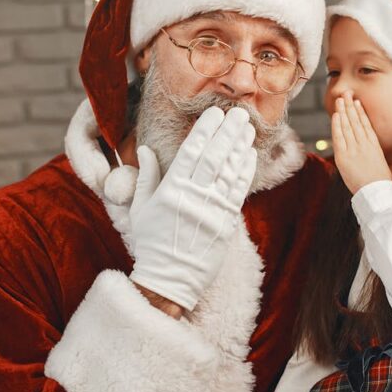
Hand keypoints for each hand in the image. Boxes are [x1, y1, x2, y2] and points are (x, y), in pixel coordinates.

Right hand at [128, 107, 256, 311]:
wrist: (170, 279)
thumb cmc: (151, 243)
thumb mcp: (140, 209)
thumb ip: (146, 177)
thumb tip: (145, 149)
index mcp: (171, 191)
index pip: (191, 153)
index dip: (204, 131)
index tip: (213, 113)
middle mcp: (194, 198)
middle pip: (214, 157)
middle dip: (228, 132)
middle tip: (239, 112)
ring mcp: (212, 211)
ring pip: (230, 172)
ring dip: (240, 147)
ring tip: (248, 127)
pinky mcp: (227, 223)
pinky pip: (239, 192)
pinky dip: (245, 171)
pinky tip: (250, 154)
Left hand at [331, 93, 391, 194]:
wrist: (376, 192)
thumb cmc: (382, 184)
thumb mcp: (385, 167)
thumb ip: (380, 159)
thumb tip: (390, 163)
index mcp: (375, 146)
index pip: (366, 125)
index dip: (360, 112)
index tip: (356, 102)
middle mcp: (365, 144)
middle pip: (356, 121)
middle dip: (350, 106)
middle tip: (346, 93)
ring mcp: (354, 149)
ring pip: (347, 126)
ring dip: (343, 111)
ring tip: (340, 99)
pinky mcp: (344, 156)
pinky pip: (339, 137)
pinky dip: (337, 125)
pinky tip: (336, 115)